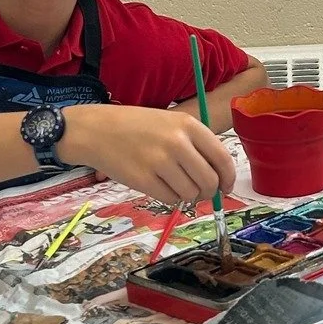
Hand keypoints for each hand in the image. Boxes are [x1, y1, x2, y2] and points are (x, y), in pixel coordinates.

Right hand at [59, 106, 234, 204]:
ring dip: (188, 196)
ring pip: (191, 194)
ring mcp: (160, 162)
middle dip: (209, 193)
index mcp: (188, 125)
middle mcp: (177, 143)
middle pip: (210, 181)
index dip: (228, 178)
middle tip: (200, 193)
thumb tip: (218, 179)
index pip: (222, 159)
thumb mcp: (170, 123)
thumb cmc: (135, 127)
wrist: (94, 130)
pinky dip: (170, 199)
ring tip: (174, 185)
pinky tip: (159, 186)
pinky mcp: (143, 180)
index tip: (226, 187)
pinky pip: (171, 200)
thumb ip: (195, 146)